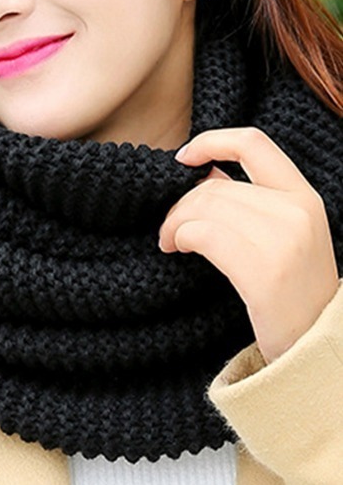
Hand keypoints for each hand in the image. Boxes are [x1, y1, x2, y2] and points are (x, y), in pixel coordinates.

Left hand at [158, 127, 338, 363]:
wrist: (316, 343)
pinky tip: (176, 249)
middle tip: (168, 230)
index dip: (211, 141)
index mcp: (303, 196)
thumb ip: (251, 202)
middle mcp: (296, 210)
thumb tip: (203, 176)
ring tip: (170, 242)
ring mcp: (282, 239)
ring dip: (174, 223)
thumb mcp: (286, 236)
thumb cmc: (292, 292)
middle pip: (214, 186)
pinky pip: (204, 234)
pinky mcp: (263, 270)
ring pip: (203, 207)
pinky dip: (180, 237)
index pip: (253, 143)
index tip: (182, 158)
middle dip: (179, 205)